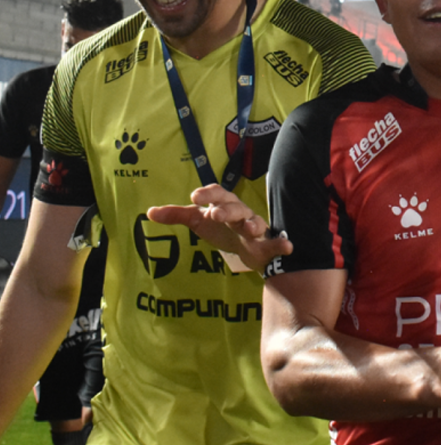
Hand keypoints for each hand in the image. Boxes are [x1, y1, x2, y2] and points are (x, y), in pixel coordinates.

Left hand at [147, 184, 292, 272]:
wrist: (249, 250)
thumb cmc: (223, 230)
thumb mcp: (199, 222)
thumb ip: (178, 215)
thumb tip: (149, 212)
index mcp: (225, 205)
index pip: (218, 194)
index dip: (208, 194)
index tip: (194, 197)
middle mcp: (241, 214)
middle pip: (236, 207)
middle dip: (227, 210)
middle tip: (213, 214)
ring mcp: (256, 229)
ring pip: (255, 223)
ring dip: (253, 224)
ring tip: (249, 228)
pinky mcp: (267, 245)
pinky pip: (276, 243)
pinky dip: (282, 244)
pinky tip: (287, 246)